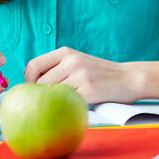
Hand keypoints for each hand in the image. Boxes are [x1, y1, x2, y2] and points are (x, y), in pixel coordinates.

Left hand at [26, 47, 141, 103]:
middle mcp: (72, 61)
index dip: (28, 81)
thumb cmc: (100, 74)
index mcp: (67, 52)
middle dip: (43, 95)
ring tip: (64, 103)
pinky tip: (74, 107)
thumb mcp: (78, 62)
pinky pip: (67, 102)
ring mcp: (81, 75)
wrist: (129, 78)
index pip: (33, 66)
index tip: (34, 90)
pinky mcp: (89, 90)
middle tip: (50, 102)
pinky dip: (68, 107)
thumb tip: (30, 87)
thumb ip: (57, 69)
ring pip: (52, 94)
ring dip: (55, 101)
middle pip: (41, 83)